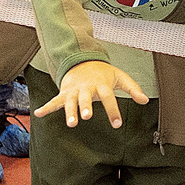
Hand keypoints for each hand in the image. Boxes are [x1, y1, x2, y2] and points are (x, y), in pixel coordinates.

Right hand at [31, 60, 149, 127]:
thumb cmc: (103, 73)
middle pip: (86, 98)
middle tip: (87, 116)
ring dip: (70, 111)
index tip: (117, 124)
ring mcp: (74, 90)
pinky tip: (38, 113)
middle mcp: (87, 88)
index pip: (108, 97)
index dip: (112, 110)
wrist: (82, 60)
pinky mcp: (64, 92)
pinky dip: (47, 107)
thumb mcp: (120, 77)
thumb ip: (133, 88)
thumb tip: (145, 100)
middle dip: (86, 107)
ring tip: (71, 123)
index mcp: (102, 84)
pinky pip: (55, 101)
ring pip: (71, 101)